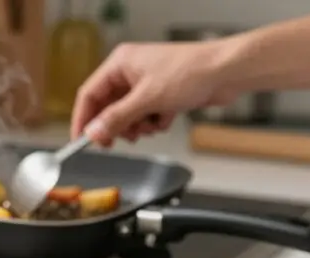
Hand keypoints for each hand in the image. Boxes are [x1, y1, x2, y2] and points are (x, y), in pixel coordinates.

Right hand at [71, 40, 237, 145]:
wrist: (227, 72)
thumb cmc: (191, 71)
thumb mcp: (147, 99)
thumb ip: (116, 118)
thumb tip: (93, 133)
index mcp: (120, 63)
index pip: (89, 94)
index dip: (83, 120)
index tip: (81, 141)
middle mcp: (130, 72)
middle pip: (108, 107)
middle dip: (116, 126)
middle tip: (120, 140)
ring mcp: (146, 83)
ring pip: (127, 115)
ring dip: (137, 126)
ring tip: (150, 125)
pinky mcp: (161, 94)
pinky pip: (145, 116)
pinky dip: (153, 122)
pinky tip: (166, 117)